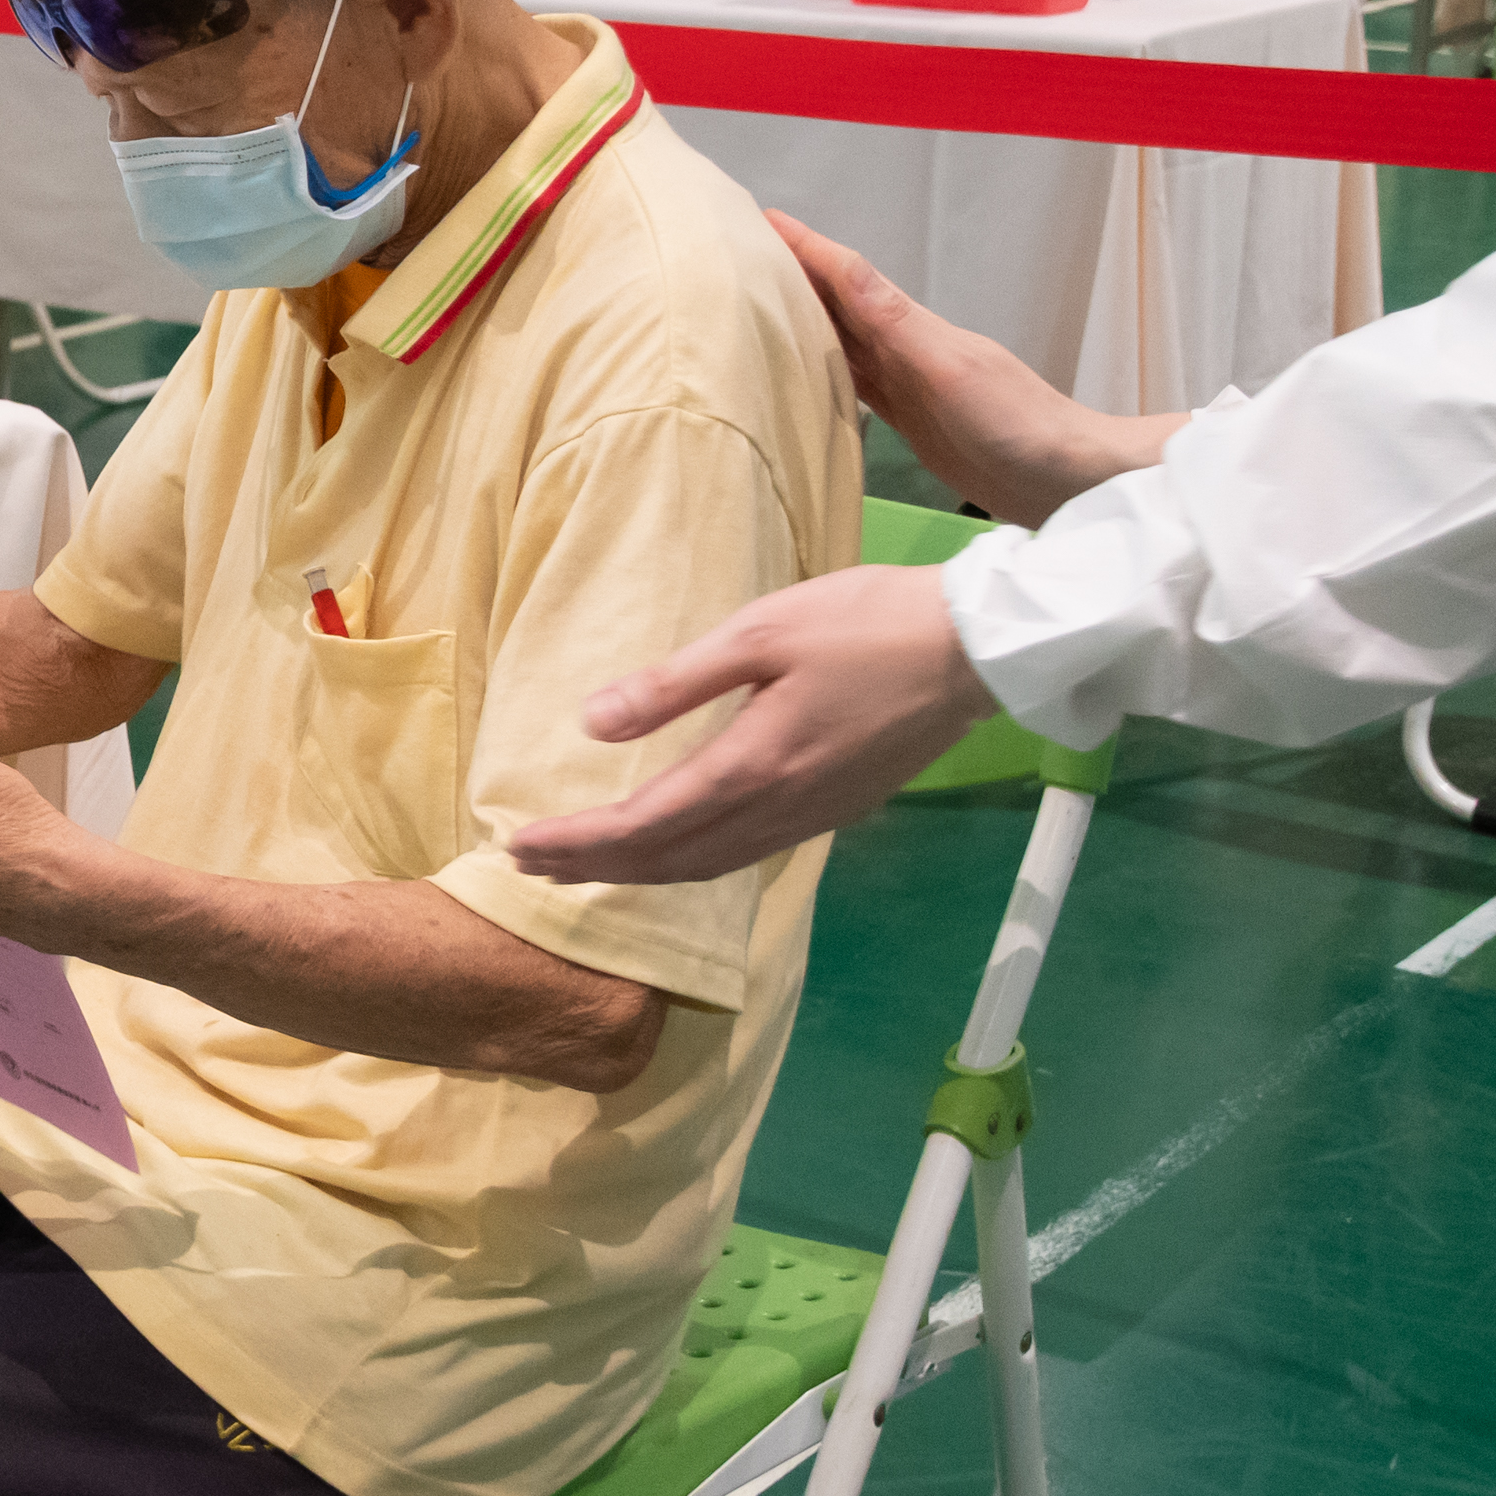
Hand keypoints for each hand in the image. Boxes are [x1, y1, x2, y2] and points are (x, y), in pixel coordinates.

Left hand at [508, 566, 998, 886]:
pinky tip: (670, 852)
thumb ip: (673, 684)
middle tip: (527, 866)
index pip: (643, 825)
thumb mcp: (759, 633)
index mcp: (753, 766)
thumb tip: (591, 723)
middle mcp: (780, 809)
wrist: (977, 647)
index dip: (577, 842)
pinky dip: (689, 863)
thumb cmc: (864, 623)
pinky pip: (743, 854)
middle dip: (593, 867)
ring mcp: (811, 816)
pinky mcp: (835, 810)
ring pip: (707, 865)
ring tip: (582, 868)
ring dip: (639, 871)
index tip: (518, 845)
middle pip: (668, 860)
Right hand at [771, 213, 1173, 524]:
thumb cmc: (1017, 424)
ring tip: (754, 302)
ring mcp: (909, 383)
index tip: (759, 218)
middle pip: (838, 302)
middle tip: (740, 253)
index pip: (847, 277)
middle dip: (791, 273)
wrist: (1071, 479)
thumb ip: (894, 322)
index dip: (804, 247)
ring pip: (842, 340)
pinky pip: (854, 383)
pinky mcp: (911, 419)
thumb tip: (841, 267)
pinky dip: (823, 368)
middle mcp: (906, 349)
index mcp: (913, 329)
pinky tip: (801, 370)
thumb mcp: (950, 369)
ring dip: (802, 317)